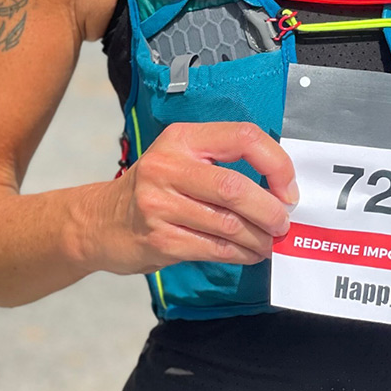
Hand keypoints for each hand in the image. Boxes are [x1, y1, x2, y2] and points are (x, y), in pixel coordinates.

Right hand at [88, 121, 297, 274]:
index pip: (243, 137)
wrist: (102, 220)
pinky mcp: (160, 240)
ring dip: (259, 238)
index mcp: (183, 138)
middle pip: (235, 188)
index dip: (275, 163)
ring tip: (270, 242)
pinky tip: (250, 253)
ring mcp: (160, 205)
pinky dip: (240, 253)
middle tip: (284, 222)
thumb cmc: (156, 186)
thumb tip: (280, 186)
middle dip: (270, 209)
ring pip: (228, 224)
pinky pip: (213, 248)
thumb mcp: (183, 156)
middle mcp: (168, 167)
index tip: (288, 188)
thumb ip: (223, 161)